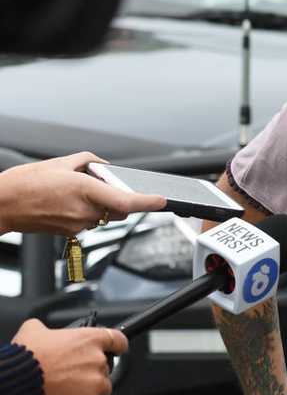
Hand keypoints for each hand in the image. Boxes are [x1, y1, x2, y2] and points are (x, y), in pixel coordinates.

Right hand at [0, 152, 165, 235]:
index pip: (125, 201)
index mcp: (83, 190)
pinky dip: (88, 211)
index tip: (162, 199)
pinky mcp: (70, 232)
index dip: (147, 202)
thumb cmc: (24, 184)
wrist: (0, 205)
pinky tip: (69, 202)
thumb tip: (104, 166)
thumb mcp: (60, 162)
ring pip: (105, 216)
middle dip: (122, 199)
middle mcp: (83, 211)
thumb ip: (89, 161)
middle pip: (120, 210)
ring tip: (79, 192)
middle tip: (108, 187)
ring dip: (103, 205)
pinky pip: (89, 222)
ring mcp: (77, 225)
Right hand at [12, 318, 126, 394]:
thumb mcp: (35, 330)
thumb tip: (44, 331)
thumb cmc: (26, 356)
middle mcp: (97, 358)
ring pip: (102, 385)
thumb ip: (48, 329)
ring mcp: (95, 380)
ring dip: (90, 386)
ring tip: (69, 386)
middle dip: (92, 369)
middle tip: (73, 372)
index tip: (116, 349)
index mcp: (90, 339)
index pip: (118, 340)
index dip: (116, 345)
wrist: (18, 380)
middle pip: (106, 365)